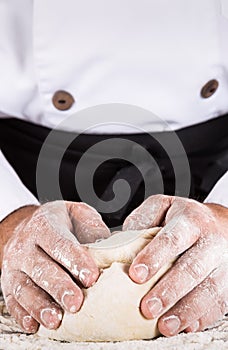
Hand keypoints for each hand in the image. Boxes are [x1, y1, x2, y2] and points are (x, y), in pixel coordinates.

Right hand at [0, 201, 109, 332]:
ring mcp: (14, 266)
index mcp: (44, 225)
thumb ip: (91, 227)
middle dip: (59, 287)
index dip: (75, 260)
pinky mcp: (8, 284)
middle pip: (41, 268)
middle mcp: (25, 245)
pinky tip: (35, 325)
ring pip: (24, 287)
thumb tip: (109, 248)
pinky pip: (12, 300)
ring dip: (40, 305)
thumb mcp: (76, 214)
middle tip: (76, 302)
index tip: (91, 277)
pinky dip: (23, 314)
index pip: (60, 243)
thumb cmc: (58, 223)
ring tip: (56, 319)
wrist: (25, 225)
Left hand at [123, 195, 227, 335]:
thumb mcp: (163, 207)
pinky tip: (185, 325)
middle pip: (192, 268)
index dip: (154, 256)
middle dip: (169, 290)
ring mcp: (224, 263)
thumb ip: (143, 219)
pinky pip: (219, 302)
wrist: (222, 225)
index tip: (136, 275)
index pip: (172, 238)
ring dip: (185, 310)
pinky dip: (202, 317)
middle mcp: (211, 242)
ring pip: (209, 289)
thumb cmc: (185, 219)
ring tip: (165, 326)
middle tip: (147, 308)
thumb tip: (120, 241)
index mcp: (190, 220)